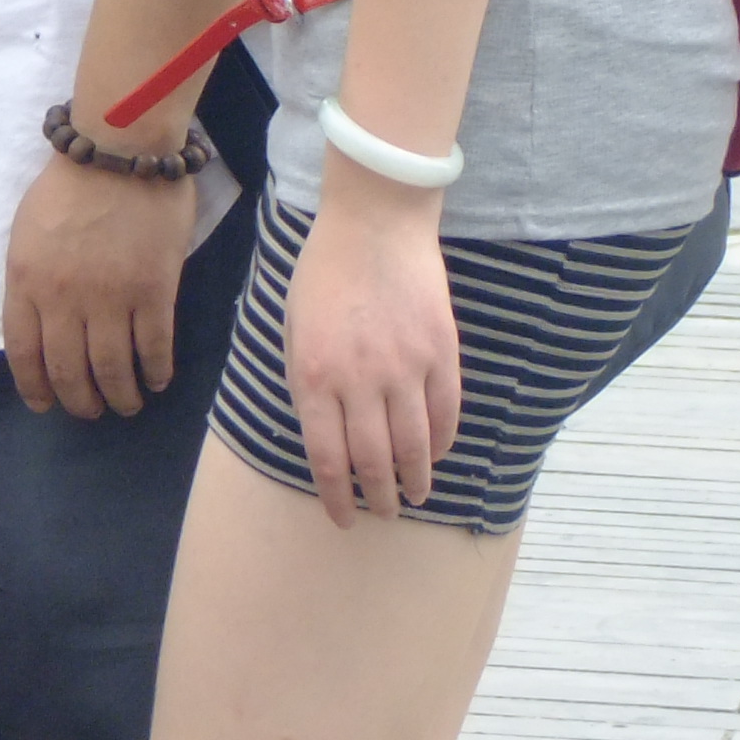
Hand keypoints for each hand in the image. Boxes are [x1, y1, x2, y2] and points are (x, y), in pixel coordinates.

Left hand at [2, 147, 194, 418]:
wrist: (119, 149)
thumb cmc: (70, 182)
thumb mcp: (27, 230)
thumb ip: (31, 277)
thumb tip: (40, 319)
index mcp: (26, 281)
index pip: (23, 353)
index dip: (35, 387)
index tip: (45, 404)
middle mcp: (63, 299)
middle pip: (68, 371)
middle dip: (80, 401)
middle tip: (92, 410)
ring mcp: (110, 299)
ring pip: (112, 371)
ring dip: (120, 397)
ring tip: (127, 404)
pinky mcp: (153, 293)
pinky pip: (154, 349)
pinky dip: (155, 373)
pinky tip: (157, 380)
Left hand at [282, 170, 461, 525]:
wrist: (374, 222)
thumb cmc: (324, 273)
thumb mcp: (294, 327)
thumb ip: (306, 382)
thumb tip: (325, 435)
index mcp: (312, 376)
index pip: (327, 459)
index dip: (336, 498)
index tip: (343, 517)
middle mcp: (358, 380)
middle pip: (372, 461)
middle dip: (378, 498)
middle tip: (383, 513)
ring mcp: (404, 367)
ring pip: (414, 446)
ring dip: (416, 480)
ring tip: (415, 495)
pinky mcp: (440, 353)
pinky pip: (445, 412)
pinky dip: (443, 442)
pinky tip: (437, 455)